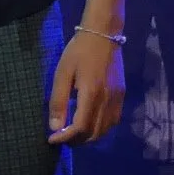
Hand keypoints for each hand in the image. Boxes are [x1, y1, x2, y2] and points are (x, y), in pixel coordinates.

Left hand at [48, 29, 124, 144]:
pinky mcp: (122, 95)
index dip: (65, 139)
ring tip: (74, 133)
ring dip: (89, 137)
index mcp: (91, 94)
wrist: (103, 33)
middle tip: (61, 137)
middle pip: (94, 134)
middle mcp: (107, 100)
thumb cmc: (79, 51)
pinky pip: (113, 121)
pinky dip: (101, 129)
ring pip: (105, 130)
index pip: (80, 128)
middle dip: (76, 141)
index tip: (52, 139)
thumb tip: (55, 127)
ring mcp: (117, 98)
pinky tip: (90, 123)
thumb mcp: (62, 73)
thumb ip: (58, 101)